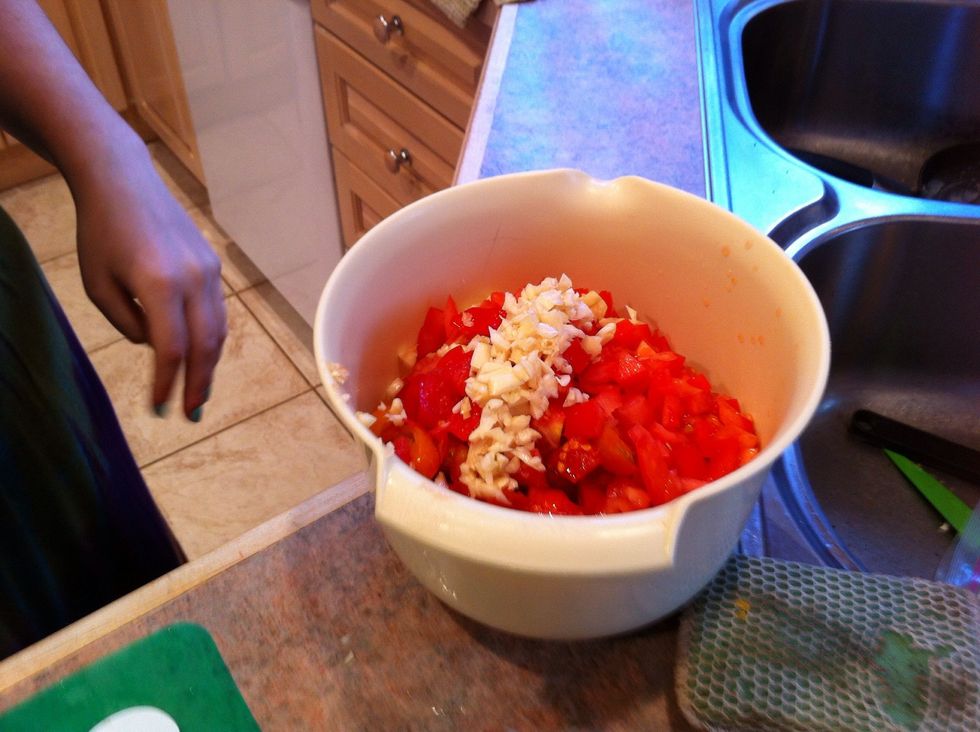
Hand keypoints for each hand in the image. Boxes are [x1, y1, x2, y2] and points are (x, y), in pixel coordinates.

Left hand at [72, 143, 226, 420]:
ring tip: (199, 392)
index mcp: (160, 283)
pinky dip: (210, 338)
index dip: (167, 383)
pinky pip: (216, 311)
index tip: (159, 408)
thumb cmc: (101, 233)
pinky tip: (200, 355)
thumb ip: (128, 324)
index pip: (171, 349)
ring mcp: (209, 271)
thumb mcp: (98, 285)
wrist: (123, 181)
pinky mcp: (214, 265)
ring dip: (210, 365)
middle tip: (191, 413)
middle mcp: (193, 278)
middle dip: (199, 384)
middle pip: (205, 346)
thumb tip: (157, 348)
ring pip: (218, 330)